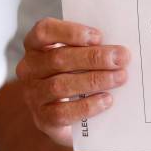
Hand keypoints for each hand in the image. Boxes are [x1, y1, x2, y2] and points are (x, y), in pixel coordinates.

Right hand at [16, 18, 129, 145]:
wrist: (60, 118)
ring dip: (94, 80)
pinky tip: (106, 100)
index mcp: (35, 47)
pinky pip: (63, 112)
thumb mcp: (75, 61)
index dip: (71, 32)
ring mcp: (33, 95)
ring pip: (61, 85)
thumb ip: (88, 51)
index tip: (99, 36)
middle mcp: (29, 69)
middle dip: (94, 57)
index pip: (44, 32)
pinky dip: (88, 105)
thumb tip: (117, 50)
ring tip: (120, 77)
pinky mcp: (43, 119)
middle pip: (58, 58)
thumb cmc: (71, 79)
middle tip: (121, 58)